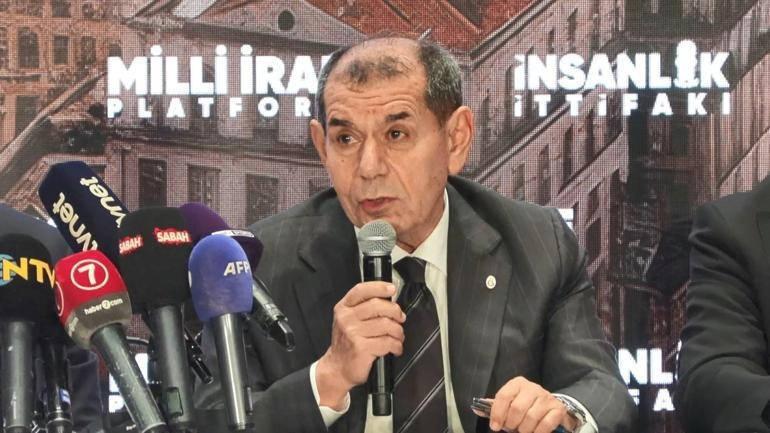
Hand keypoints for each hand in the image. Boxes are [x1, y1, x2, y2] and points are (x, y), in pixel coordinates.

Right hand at [316, 282, 404, 408]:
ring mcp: (353, 333)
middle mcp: (346, 319)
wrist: (337, 368)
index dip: (379, 287)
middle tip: (400, 318)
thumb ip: (363, 308)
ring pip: (386, 324)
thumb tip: (390, 300)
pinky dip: (396, 345)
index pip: (361, 290)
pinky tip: (395, 348)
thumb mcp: (348, 321)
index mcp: (343, 308)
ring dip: (398, 331)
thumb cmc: (347, 344)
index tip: (392, 289)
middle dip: (395, 311)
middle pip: (378, 305)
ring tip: (397, 336)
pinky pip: (388, 342)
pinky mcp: (361, 348)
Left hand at [476, 377, 576, 432]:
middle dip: (511, 423)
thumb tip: (476, 409)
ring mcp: (546, 398)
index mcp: (518, 383)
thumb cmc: (525, 404)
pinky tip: (533, 432)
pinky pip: (545, 424)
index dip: (497, 414)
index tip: (495, 426)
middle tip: (511, 428)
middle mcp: (533, 388)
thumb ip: (494, 406)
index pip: (503, 396)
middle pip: (517, 408)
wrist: (550, 405)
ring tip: (522, 430)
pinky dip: (537, 432)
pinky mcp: (558, 409)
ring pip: (531, 418)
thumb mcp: (509, 401)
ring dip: (524, 430)